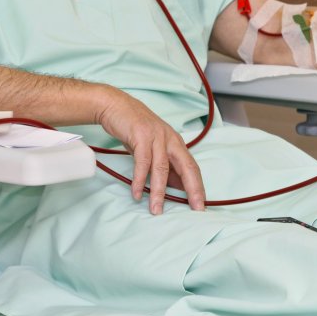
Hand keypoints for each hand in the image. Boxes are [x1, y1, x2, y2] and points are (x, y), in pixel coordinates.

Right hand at [97, 87, 205, 214]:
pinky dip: (139, 179)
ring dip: (159, 191)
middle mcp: (170, 139)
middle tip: (195, 209)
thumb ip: (164, 165)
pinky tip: (137, 193)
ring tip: (156, 209)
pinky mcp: (141, 136)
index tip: (201, 206)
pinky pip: (142, 162)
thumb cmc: (135, 129)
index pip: (192, 167)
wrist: (116, 106)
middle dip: (192, 190)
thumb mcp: (153, 148)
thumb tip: (174, 187)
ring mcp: (157, 137)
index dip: (198, 187)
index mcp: (176, 143)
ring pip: (162, 168)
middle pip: (186, 167)